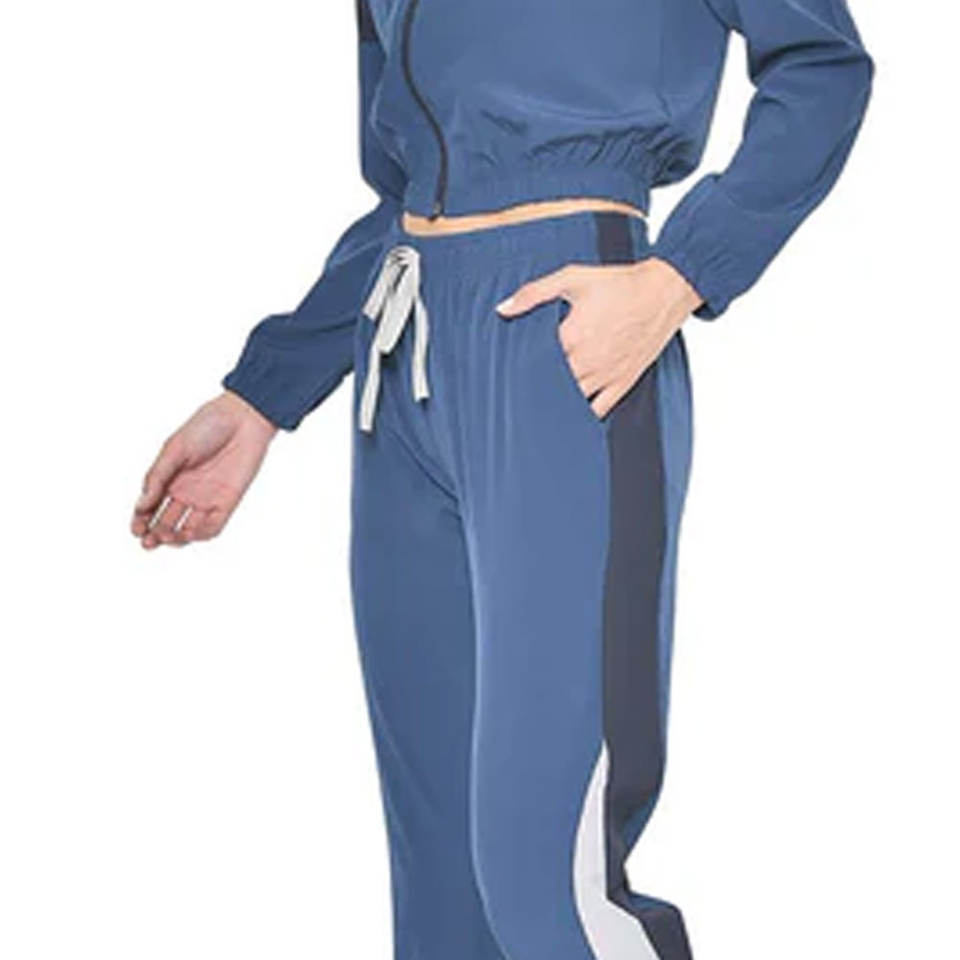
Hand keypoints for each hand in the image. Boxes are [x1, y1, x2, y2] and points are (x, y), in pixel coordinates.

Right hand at [131, 391, 277, 549]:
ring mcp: (207, 498)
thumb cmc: (208, 426)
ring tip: (165, 538)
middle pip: (167, 523)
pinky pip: (213, 526)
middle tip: (147, 541)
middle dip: (155, 535)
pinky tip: (188, 534)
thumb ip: (157, 476)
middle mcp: (187, 492)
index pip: (151, 507)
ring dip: (175, 539)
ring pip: (188, 529)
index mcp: (170, 479)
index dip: (141, 521)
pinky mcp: (227, 502)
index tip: (136, 529)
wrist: (243, 418)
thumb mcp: (174, 449)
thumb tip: (141, 505)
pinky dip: (200, 534)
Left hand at [497, 257, 701, 417]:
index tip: (509, 369)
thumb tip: (504, 308)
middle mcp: (587, 362)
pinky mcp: (623, 383)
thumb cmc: (621, 284)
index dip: (519, 366)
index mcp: (571, 337)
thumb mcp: (572, 278)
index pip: (533, 361)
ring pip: (571, 401)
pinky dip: (584, 415)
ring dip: (555, 402)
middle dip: (535, 387)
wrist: (664, 291)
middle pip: (550, 385)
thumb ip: (534, 293)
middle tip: (519, 391)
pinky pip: (599, 410)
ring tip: (539, 405)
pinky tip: (571, 415)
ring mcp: (606, 376)